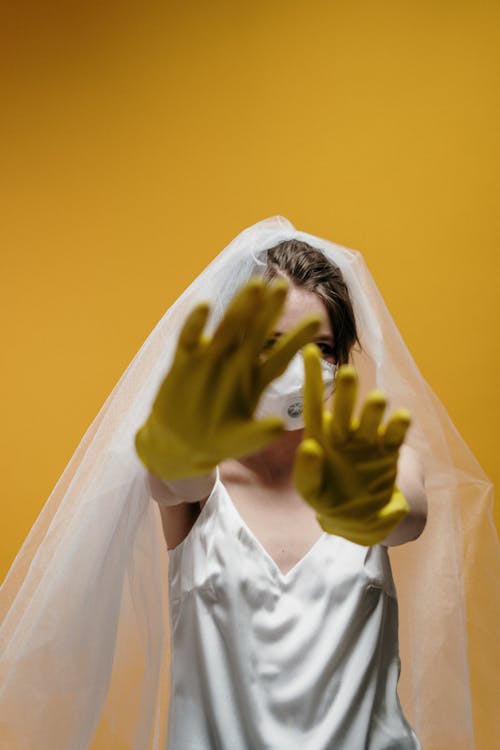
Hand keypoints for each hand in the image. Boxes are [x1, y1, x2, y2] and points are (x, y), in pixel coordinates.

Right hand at [135, 278, 320, 479]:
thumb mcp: (239, 441)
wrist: (180, 444)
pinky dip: (197, 324)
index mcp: (255, 378)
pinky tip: (205, 306)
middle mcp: (236, 362)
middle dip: (269, 310)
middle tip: (284, 286)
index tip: (317, 321)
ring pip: (228, 327)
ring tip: (255, 286)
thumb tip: (278, 427)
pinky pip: (190, 339)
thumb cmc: (216, 440)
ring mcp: (210, 358)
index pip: (281, 355)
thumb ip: (258, 435)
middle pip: (256, 332)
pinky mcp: (185, 361)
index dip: (297, 338)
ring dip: (240, 307)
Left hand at [293, 345, 409, 545]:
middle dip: (346, 391)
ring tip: (376, 400)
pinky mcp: (389, 451)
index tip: (308, 350)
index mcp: (319, 437)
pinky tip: (400, 418)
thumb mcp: (311, 492)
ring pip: (371, 417)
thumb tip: (310, 447)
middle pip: (343, 407)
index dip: (311, 378)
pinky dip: (399, 424)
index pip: (312, 403)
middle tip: (347, 374)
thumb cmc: (327, 500)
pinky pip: (395, 434)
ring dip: (374, 407)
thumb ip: (307, 473)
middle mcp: (343, 432)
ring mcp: (367, 439)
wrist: (358, 520)